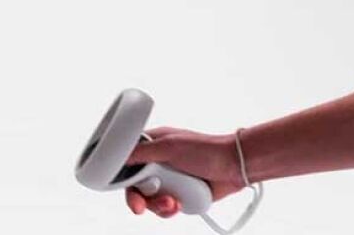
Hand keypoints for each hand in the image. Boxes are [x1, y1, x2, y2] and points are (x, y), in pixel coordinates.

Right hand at [123, 126, 250, 218]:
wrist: (233, 167)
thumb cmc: (207, 150)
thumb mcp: (170, 147)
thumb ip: (142, 152)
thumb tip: (120, 156)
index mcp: (154, 145)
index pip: (127, 162)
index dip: (122, 177)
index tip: (122, 188)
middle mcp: (159, 162)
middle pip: (136, 186)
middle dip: (140, 198)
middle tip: (141, 207)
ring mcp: (170, 179)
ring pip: (149, 200)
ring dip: (158, 205)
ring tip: (172, 201)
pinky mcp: (180, 193)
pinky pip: (164, 207)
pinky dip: (168, 208)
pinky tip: (178, 204)